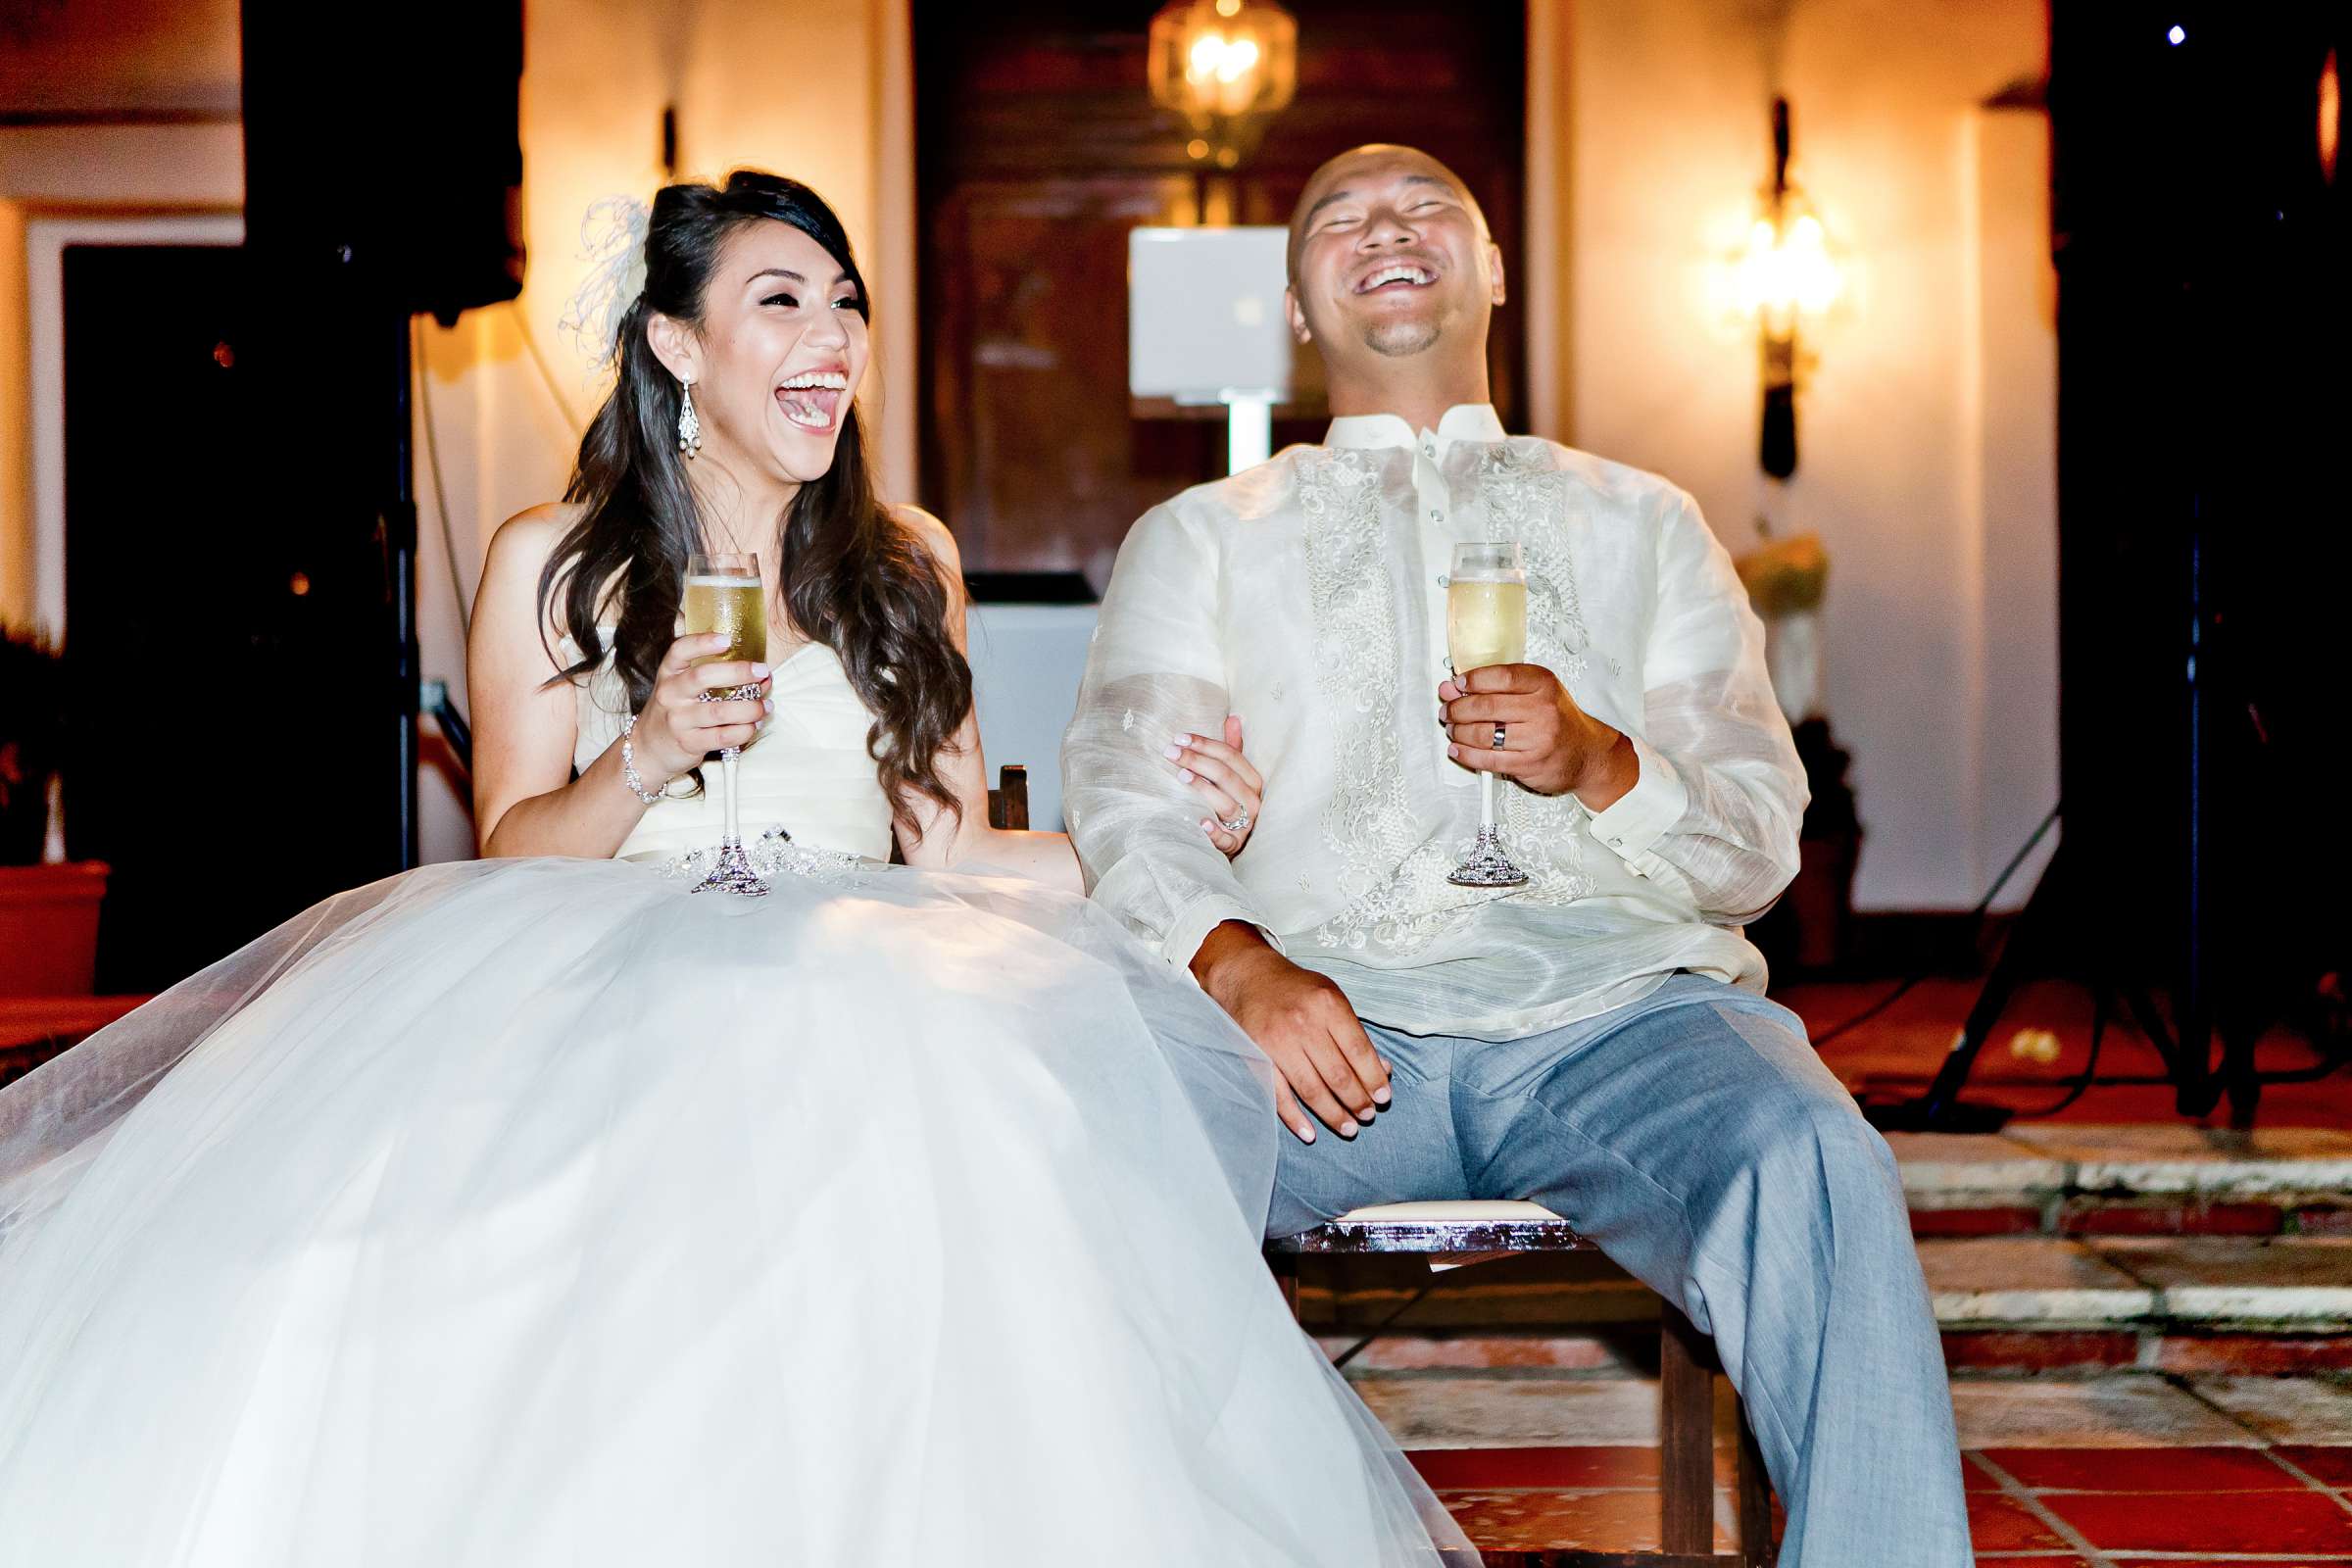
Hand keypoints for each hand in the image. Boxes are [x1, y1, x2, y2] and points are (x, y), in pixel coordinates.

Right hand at [630, 633, 772, 782]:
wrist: (648, 748)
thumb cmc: (674, 710)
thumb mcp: (678, 685)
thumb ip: (707, 671)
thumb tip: (757, 666)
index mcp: (669, 673)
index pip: (680, 650)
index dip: (702, 642)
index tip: (727, 639)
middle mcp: (670, 694)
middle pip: (702, 677)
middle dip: (738, 672)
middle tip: (762, 672)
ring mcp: (678, 720)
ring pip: (719, 711)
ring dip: (749, 708)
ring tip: (764, 706)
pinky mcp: (688, 743)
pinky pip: (722, 737)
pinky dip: (743, 731)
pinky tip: (753, 726)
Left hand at [1168, 715, 1264, 857]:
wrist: (1233, 838)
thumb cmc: (1229, 800)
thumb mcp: (1232, 774)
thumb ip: (1232, 748)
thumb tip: (1234, 718)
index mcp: (1252, 780)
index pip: (1230, 756)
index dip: (1205, 744)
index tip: (1179, 737)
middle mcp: (1252, 801)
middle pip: (1225, 776)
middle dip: (1197, 761)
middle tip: (1171, 752)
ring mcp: (1245, 824)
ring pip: (1227, 804)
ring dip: (1204, 789)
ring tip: (1181, 776)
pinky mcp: (1234, 844)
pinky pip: (1226, 839)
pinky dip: (1214, 831)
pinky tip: (1200, 821)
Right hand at [1190, 922, 1390, 1142]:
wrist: (1247, 975)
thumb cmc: (1296, 989)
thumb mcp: (1331, 997)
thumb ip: (1355, 1033)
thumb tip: (1382, 1069)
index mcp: (1327, 1004)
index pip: (1358, 1050)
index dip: (1373, 1078)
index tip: (1384, 1098)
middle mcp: (1303, 1023)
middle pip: (1337, 1074)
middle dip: (1357, 1101)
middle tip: (1368, 1116)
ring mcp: (1277, 1042)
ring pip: (1311, 1089)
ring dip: (1333, 1115)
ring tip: (1350, 1128)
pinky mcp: (1257, 1056)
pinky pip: (1278, 1095)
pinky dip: (1295, 1118)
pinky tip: (1310, 1133)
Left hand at [1440, 664, 1636, 807]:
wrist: (1587, 754)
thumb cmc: (1558, 721)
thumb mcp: (1538, 693)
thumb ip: (1499, 687)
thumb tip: (1453, 687)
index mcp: (1543, 684)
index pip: (1500, 676)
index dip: (1472, 680)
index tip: (1456, 684)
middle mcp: (1542, 709)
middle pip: (1487, 706)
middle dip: (1458, 709)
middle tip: (1448, 711)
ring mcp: (1537, 738)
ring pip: (1483, 734)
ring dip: (1459, 733)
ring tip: (1452, 730)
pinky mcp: (1529, 764)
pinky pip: (1488, 760)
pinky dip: (1466, 755)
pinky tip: (1458, 750)